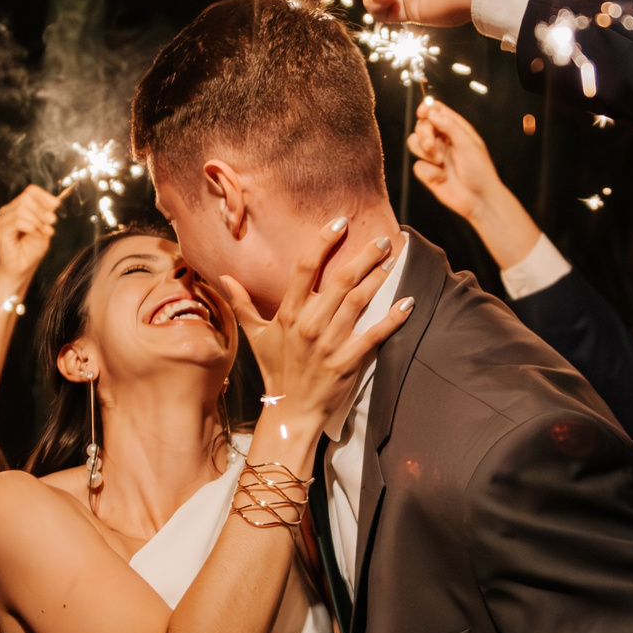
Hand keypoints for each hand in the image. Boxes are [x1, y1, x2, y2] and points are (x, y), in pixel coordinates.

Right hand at [0, 187, 59, 280]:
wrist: (22, 269)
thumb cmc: (31, 250)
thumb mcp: (44, 228)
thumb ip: (47, 214)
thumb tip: (54, 202)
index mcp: (19, 207)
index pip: (30, 191)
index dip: (44, 196)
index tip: (56, 205)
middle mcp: (9, 211)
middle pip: (26, 198)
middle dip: (42, 210)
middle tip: (51, 223)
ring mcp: (3, 219)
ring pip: (21, 209)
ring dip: (37, 221)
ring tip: (42, 233)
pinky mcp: (0, 230)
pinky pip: (17, 220)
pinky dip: (30, 227)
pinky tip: (34, 235)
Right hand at [220, 222, 412, 435]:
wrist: (290, 411)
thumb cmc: (275, 370)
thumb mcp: (255, 336)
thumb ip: (242, 304)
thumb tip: (223, 278)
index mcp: (289, 313)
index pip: (306, 267)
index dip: (323, 241)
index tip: (340, 222)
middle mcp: (310, 324)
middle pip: (341, 280)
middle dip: (364, 257)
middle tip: (382, 240)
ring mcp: (329, 343)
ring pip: (359, 301)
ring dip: (379, 279)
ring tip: (393, 262)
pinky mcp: (348, 361)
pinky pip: (375, 334)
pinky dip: (393, 317)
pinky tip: (408, 302)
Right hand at [407, 97, 540, 268]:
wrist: (479, 200)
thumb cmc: (479, 171)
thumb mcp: (468, 144)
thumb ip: (449, 126)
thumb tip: (431, 112)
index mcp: (455, 130)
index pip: (436, 111)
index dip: (427, 108)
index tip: (422, 113)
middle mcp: (443, 141)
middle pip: (421, 125)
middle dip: (423, 133)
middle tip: (431, 144)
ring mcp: (434, 157)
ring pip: (414, 143)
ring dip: (423, 151)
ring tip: (439, 161)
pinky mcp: (428, 173)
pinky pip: (417, 166)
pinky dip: (429, 172)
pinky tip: (442, 178)